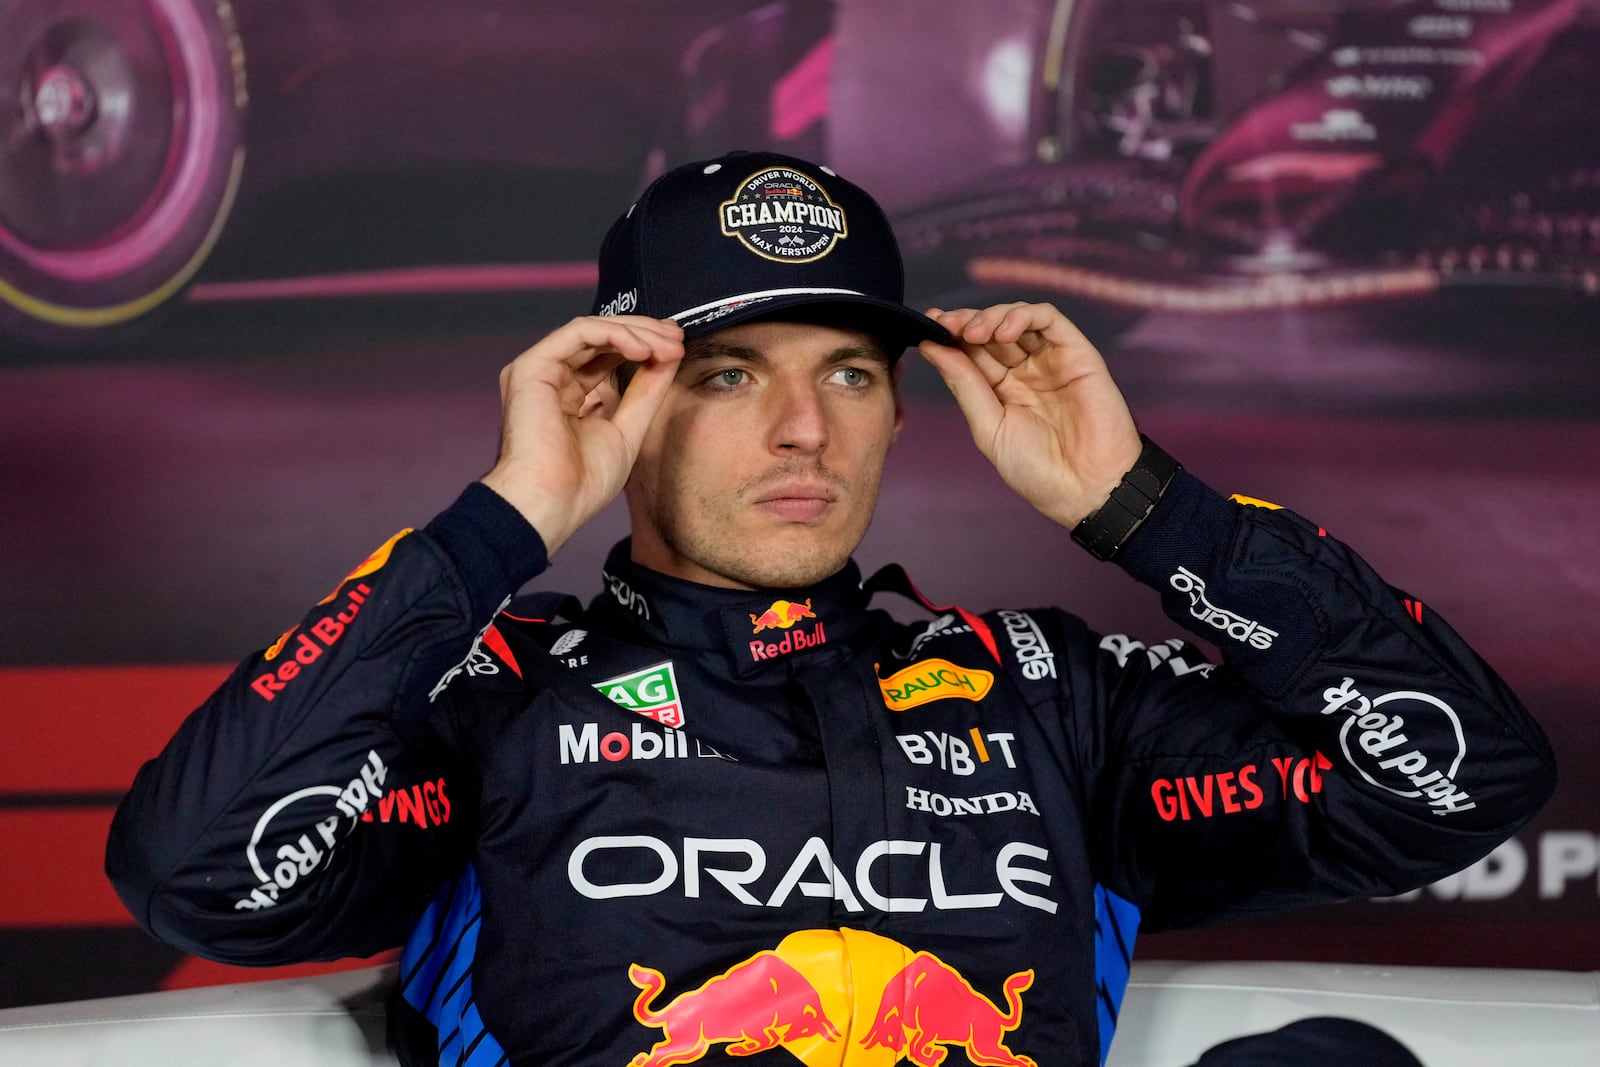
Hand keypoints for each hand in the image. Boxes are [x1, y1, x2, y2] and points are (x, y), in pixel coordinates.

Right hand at [480, 315, 683, 553]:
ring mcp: (539, 371)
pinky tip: (642, 348)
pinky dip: (614, 334)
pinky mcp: (532, 366)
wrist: (552, 504)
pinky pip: (579, 332)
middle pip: (602, 340)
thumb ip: (645, 392)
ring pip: (593, 331)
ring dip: (636, 332)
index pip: (608, 357)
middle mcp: (552, 379)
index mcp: (568, 395)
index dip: (644, 346)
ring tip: (667, 345)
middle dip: (645, 334)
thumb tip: (669, 356)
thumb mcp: (627, 429)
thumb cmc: (583, 483)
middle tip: (677, 337)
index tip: (677, 347)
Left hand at [918, 302, 1141, 528]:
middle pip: (990, 331)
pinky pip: (1049, 319)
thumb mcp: (989, 428)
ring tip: (974, 332)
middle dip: (965, 322)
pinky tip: (1004, 330)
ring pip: (1017, 318)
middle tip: (947, 323)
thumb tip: (932, 349)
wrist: (1087, 489)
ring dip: (991, 316)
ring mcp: (1050, 360)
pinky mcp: (1077, 353)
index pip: (971, 352)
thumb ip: (964, 386)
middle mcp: (1024, 372)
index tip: (929, 327)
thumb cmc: (1039, 471)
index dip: (950, 335)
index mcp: (1001, 391)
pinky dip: (1024, 315)